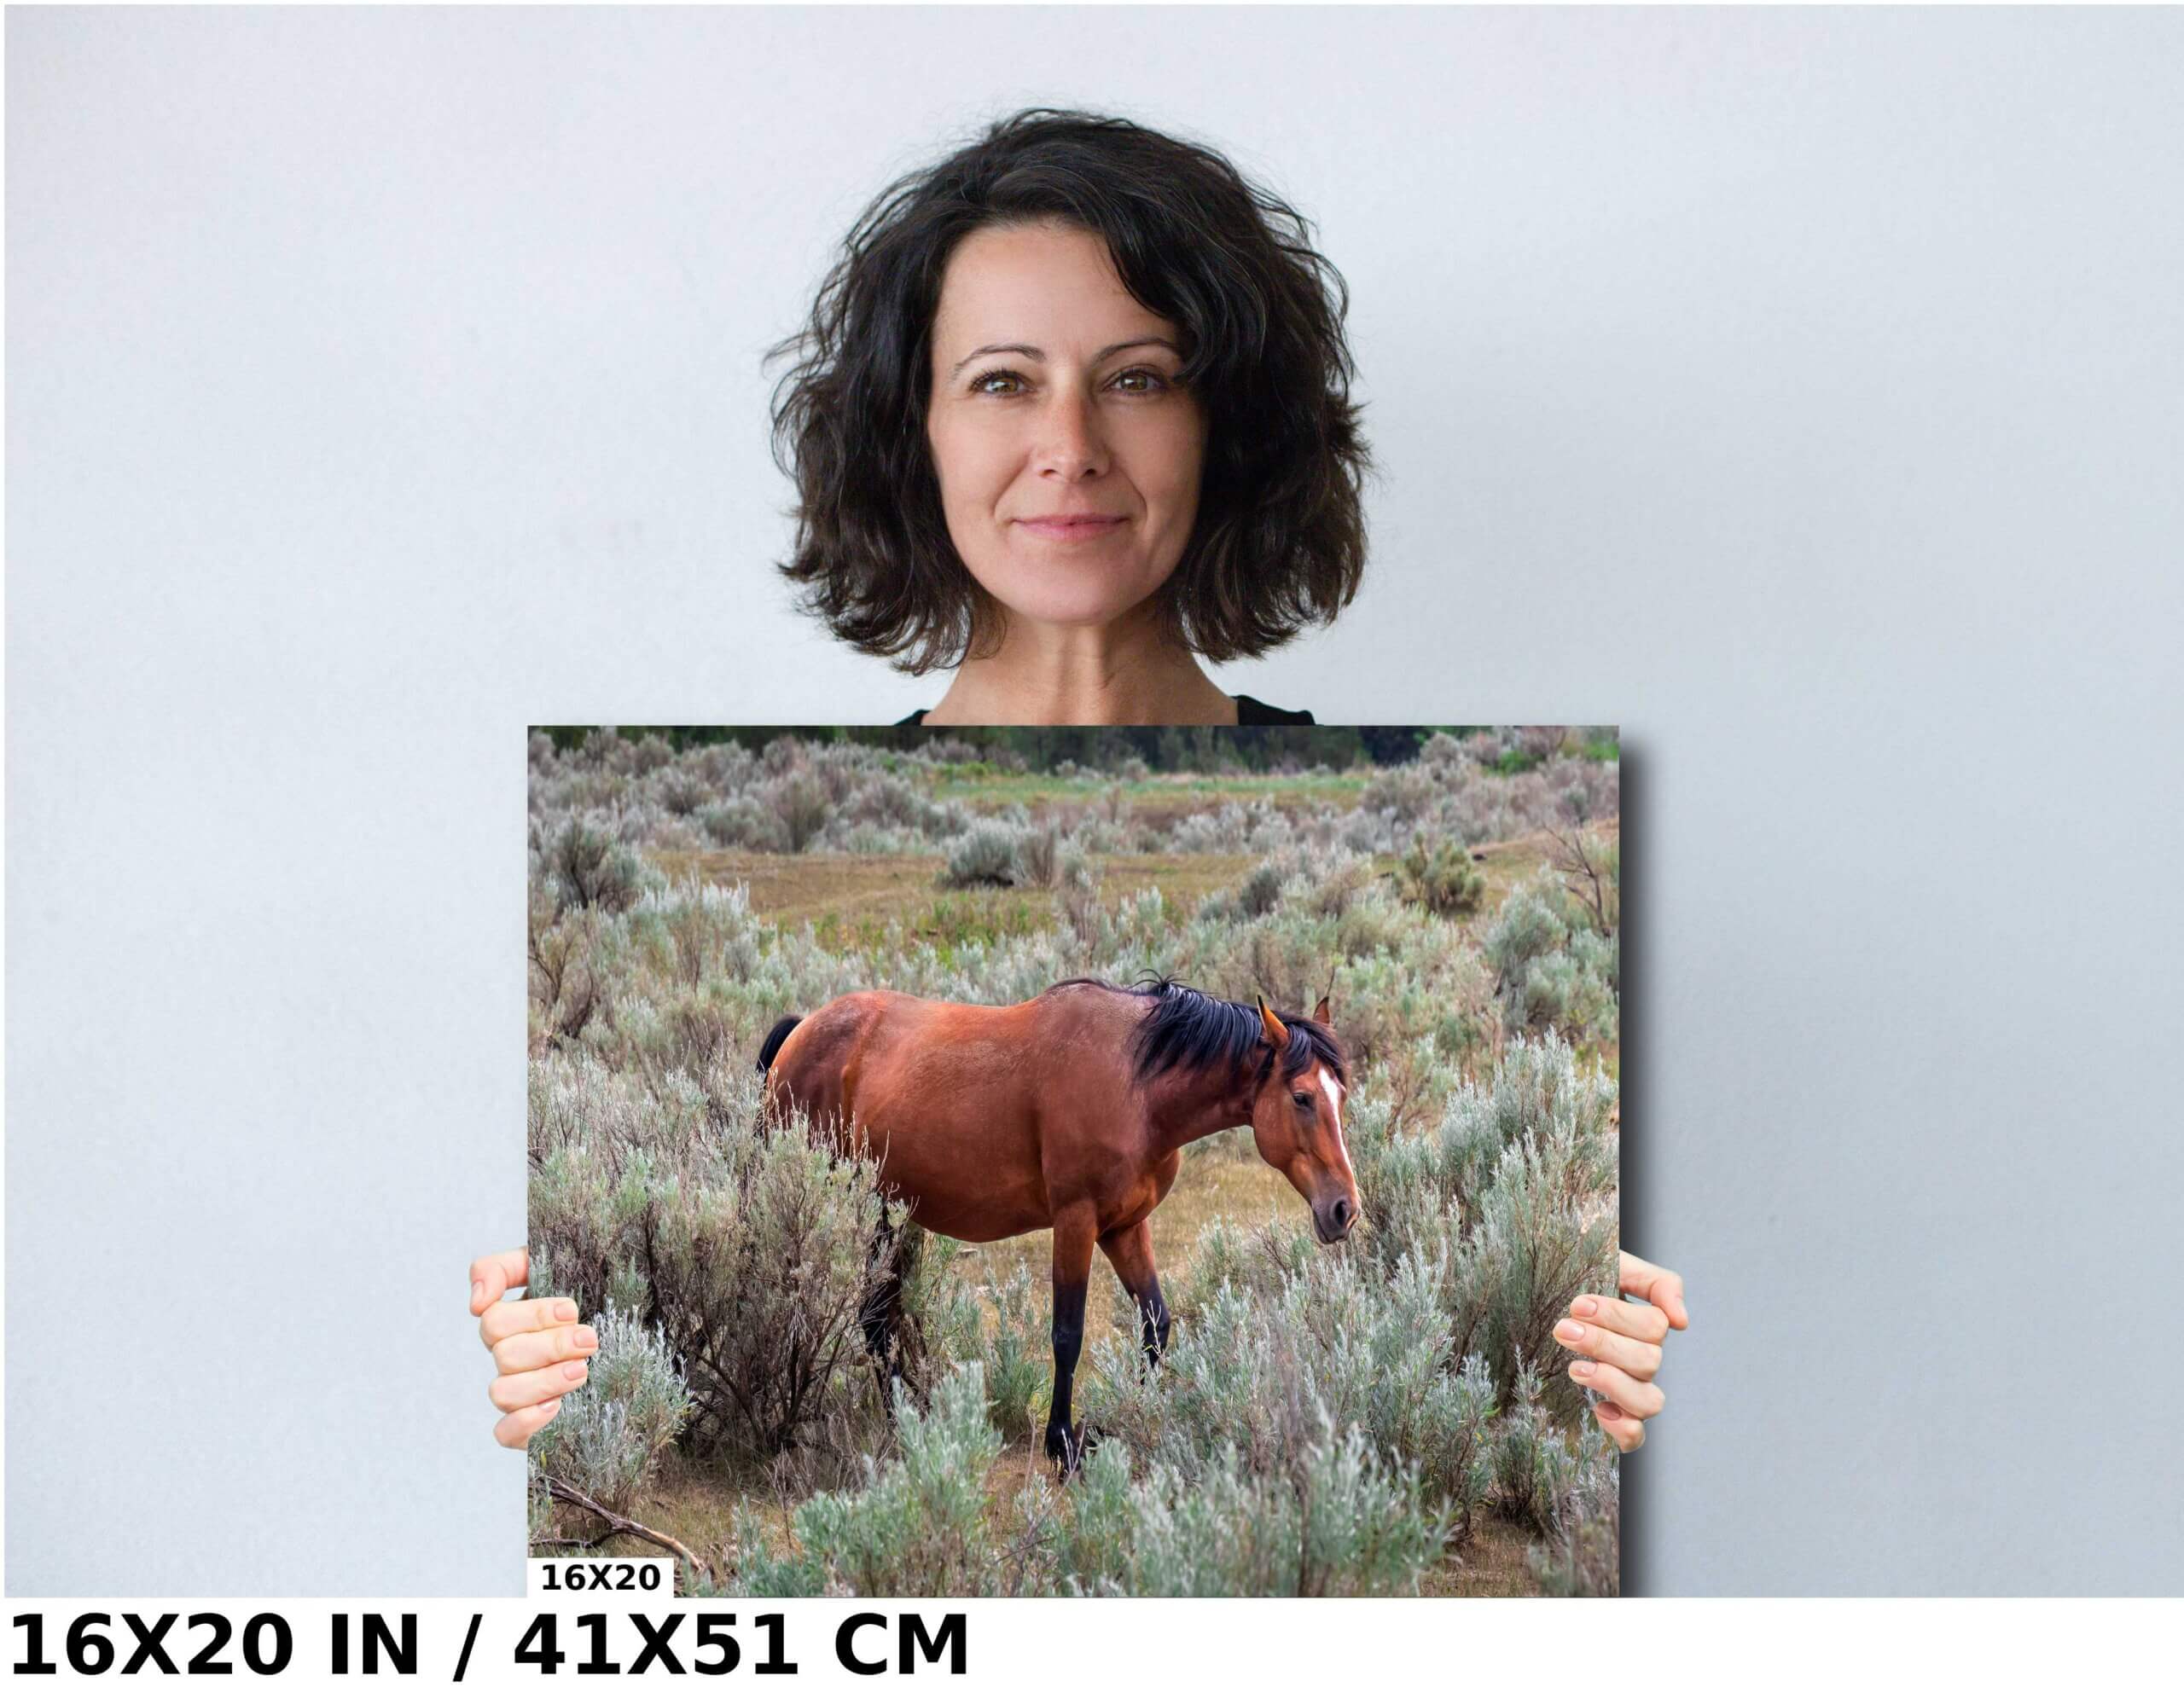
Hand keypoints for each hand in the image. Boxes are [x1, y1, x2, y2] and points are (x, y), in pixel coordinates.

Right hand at [471, 1246, 595, 1448]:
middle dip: (551, 1346)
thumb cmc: (593, 1296)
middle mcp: (510, 1359)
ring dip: (545, 1381)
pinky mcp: (528, 1426)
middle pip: (505, 1355)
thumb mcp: (555, 1265)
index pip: (494, 1320)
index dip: (532, 1315)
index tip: (571, 1310)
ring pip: (503, 1393)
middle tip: (590, 1341)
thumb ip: (504, 1268)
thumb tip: (476, 1301)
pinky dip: (526, 1421)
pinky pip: (504, 1433)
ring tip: (583, 1371)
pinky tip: (557, 1407)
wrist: (634, 1337)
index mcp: (511, 1323)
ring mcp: (517, 1393)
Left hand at [1554, 1249, 1686, 1451]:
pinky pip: (1635, 1438)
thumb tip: (1682, 1321)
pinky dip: (1623, 1429)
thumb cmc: (1576, 1279)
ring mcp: (1629, 1389)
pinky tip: (1597, 1409)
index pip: (1655, 1327)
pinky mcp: (1612, 1415)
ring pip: (1649, 1402)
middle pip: (1649, 1362)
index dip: (1618, 1318)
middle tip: (1564, 1329)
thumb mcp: (1614, 1264)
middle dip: (1603, 1344)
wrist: (1538, 1294)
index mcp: (1645, 1325)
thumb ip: (1657, 1283)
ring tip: (1575, 1368)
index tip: (1577, 1304)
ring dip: (1612, 1383)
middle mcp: (1642, 1359)